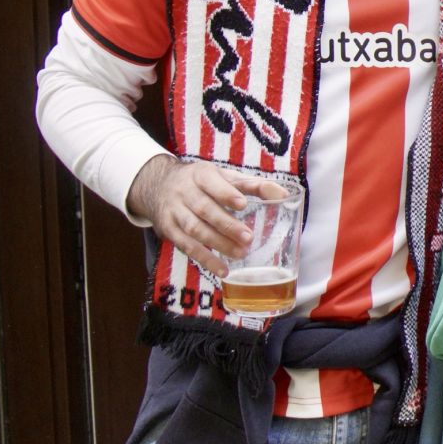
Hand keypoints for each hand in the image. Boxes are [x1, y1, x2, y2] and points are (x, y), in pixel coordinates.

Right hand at [127, 156, 286, 276]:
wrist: (158, 186)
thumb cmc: (203, 183)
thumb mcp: (224, 177)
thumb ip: (253, 185)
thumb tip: (284, 195)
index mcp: (200, 174)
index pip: (212, 182)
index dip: (226, 193)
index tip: (243, 204)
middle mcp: (184, 192)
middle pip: (204, 209)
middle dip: (226, 224)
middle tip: (248, 238)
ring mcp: (174, 212)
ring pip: (194, 229)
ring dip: (217, 243)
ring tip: (240, 254)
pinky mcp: (169, 231)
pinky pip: (186, 247)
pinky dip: (205, 259)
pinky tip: (222, 269)